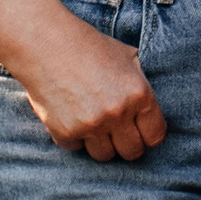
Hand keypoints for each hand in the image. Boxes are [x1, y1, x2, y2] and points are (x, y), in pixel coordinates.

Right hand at [10, 11, 167, 159]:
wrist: (45, 43)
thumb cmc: (87, 46)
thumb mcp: (126, 57)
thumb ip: (140, 83)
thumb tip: (147, 108)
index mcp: (139, 94)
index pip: (155, 136)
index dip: (147, 135)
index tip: (138, 131)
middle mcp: (118, 113)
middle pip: (132, 152)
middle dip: (125, 143)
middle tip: (114, 130)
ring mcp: (91, 125)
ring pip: (104, 155)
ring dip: (99, 142)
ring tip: (91, 121)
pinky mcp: (66, 132)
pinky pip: (76, 147)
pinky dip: (73, 135)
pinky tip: (69, 114)